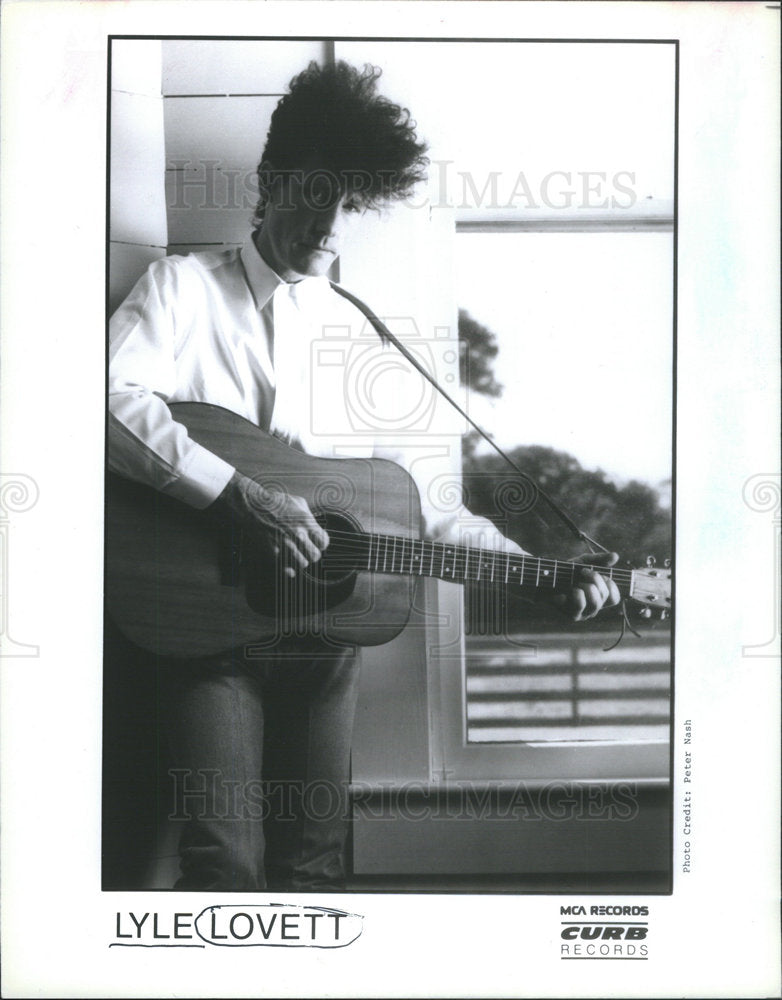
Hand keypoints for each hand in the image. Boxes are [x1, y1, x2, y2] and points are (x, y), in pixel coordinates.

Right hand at [214, 471, 328, 576]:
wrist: (253, 506)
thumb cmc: (275, 502)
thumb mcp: (298, 503)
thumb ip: (310, 517)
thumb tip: (315, 527)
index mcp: (306, 522)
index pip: (323, 542)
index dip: (321, 543)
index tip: (316, 542)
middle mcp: (297, 534)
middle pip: (315, 556)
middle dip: (312, 553)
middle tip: (307, 550)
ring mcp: (285, 544)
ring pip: (303, 564)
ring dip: (301, 560)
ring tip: (297, 555)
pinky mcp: (273, 551)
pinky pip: (287, 568)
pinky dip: (289, 569)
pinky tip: (289, 565)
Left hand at [553, 551, 620, 621]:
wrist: (543, 579)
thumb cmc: (565, 573)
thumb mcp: (583, 562)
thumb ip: (599, 560)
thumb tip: (616, 556)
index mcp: (598, 598)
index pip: (614, 598)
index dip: (610, 584)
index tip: (599, 573)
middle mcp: (593, 608)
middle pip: (604, 596)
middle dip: (595, 579)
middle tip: (582, 572)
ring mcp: (584, 613)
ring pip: (595, 602)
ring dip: (585, 587)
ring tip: (574, 583)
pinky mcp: (572, 615)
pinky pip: (579, 604)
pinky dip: (573, 593)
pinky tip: (565, 591)